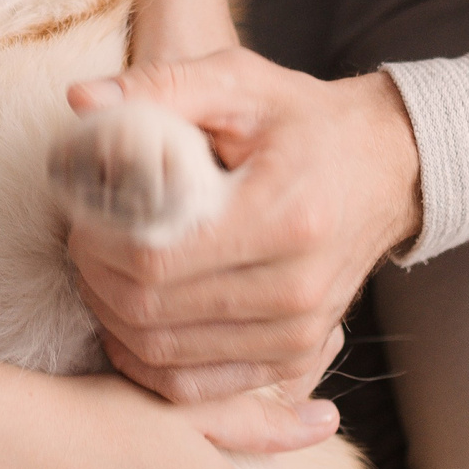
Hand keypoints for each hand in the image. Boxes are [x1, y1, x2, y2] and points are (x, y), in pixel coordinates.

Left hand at [66, 50, 421, 403]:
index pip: (156, 257)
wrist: (388, 167)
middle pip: (152, 311)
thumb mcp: (237, 81)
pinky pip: (196, 386)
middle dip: (95, 279)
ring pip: (164, 356)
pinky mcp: (295, 357)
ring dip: (112, 319)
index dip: (96, 243)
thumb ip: (159, 86)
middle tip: (82, 242)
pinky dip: (147, 362)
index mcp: (281, 216)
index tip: (80, 214)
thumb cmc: (302, 120)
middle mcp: (295, 287)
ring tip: (101, 273)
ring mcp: (298, 332)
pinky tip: (128, 322)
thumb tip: (80, 99)